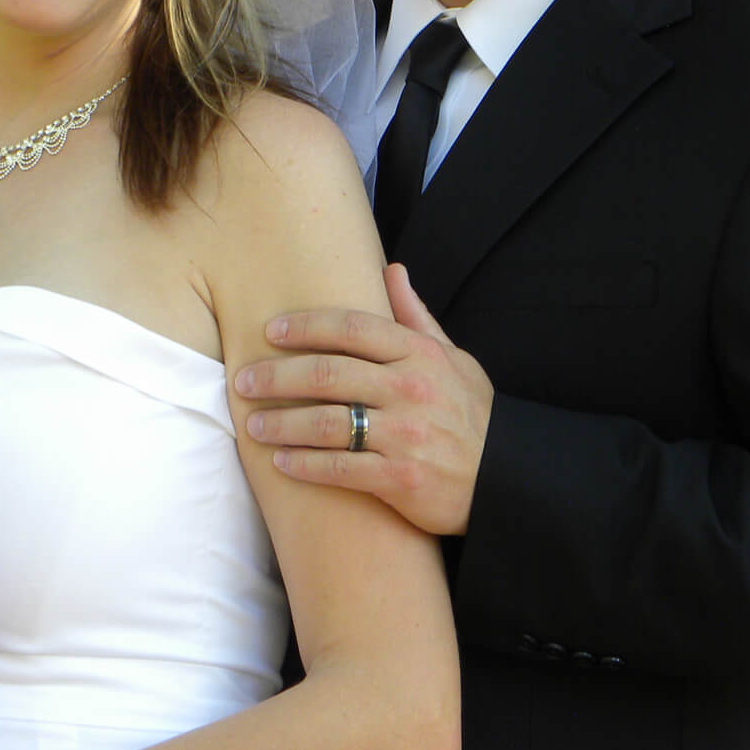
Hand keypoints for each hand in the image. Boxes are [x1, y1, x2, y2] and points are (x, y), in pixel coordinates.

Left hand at [234, 264, 493, 535]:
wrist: (505, 480)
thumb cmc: (471, 415)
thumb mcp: (454, 359)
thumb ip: (416, 317)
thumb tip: (390, 269)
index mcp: (420, 355)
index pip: (352, 327)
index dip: (306, 325)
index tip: (271, 330)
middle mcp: (410, 389)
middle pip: (328, 372)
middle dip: (277, 376)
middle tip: (244, 381)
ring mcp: (405, 435)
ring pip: (326, 422)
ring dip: (281, 424)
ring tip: (253, 425)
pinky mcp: (401, 478)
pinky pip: (340, 468)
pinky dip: (305, 465)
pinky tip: (281, 463)